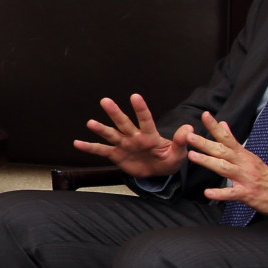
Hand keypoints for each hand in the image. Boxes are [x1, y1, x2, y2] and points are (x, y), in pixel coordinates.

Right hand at [73, 94, 192, 177]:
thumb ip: (181, 141)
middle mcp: (134, 136)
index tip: (134, 96)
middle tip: (105, 101)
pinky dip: (90, 147)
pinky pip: (101, 150)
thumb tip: (189, 128)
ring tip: (91, 122)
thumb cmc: (169, 159)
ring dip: (101, 129)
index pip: (146, 120)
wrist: (157, 171)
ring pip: (111, 134)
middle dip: (115, 113)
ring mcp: (124, 144)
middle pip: (124, 123)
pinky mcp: (116, 154)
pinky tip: (78, 143)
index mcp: (150, 135)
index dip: (141, 109)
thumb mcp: (178, 153)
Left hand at [185, 111, 267, 216]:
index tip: (204, 115)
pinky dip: (220, 193)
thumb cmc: (264, 176)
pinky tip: (208, 192)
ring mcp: (245, 178)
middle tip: (189, 136)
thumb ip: (233, 142)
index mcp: (243, 154)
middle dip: (204, 143)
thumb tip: (222, 124)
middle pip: (222, 151)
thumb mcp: (249, 156)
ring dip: (208, 162)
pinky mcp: (247, 193)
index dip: (215, 126)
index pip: (227, 137)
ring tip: (192, 156)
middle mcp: (243, 163)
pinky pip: (232, 193)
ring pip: (224, 168)